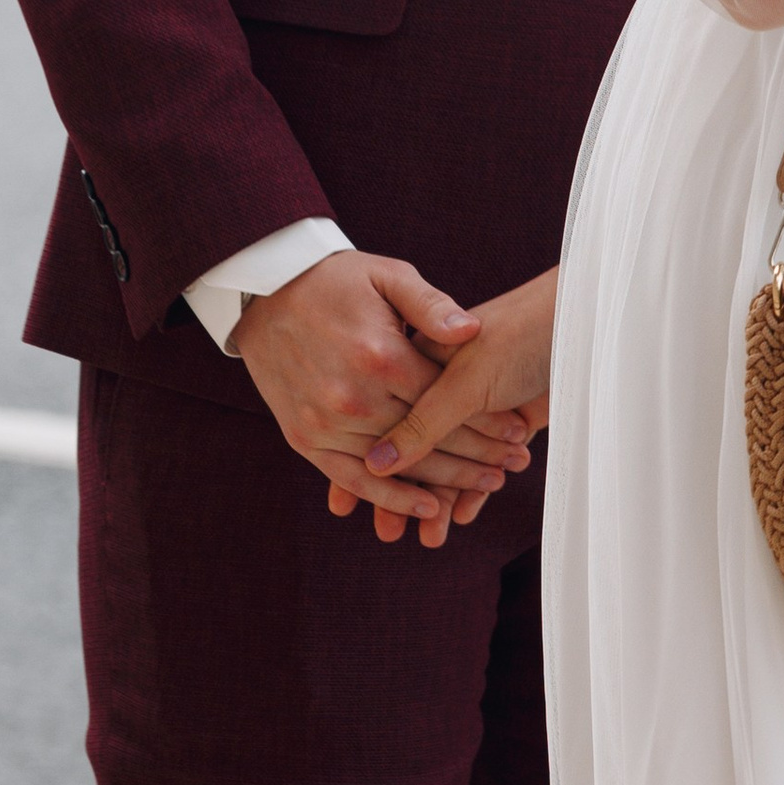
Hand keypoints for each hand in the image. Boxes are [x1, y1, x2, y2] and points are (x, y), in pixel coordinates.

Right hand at [234, 250, 535, 543]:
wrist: (264, 292)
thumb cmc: (335, 280)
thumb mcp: (388, 276)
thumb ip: (431, 306)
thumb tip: (470, 330)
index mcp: (380, 355)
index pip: (446, 399)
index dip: (486, 418)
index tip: (519, 430)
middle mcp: (353, 396)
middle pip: (428, 437)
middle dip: (477, 455)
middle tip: (514, 464)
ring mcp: (326, 422)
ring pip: (397, 465)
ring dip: (446, 481)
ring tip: (487, 485)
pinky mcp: (304, 439)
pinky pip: (352, 478)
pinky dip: (390, 499)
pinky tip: (428, 508)